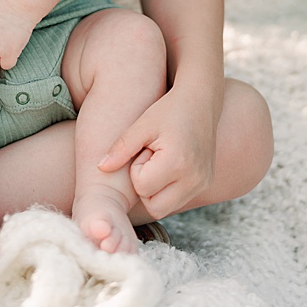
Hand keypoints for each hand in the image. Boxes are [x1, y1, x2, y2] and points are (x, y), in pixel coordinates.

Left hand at [98, 83, 217, 220]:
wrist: (202, 99)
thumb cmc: (169, 109)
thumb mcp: (142, 125)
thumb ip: (120, 148)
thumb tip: (100, 168)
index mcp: (178, 162)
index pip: (142, 188)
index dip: (137, 170)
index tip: (146, 149)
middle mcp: (194, 178)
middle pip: (154, 207)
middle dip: (145, 188)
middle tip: (151, 159)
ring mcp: (202, 182)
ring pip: (166, 208)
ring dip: (157, 191)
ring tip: (161, 162)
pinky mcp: (206, 182)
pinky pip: (178, 200)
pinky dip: (169, 190)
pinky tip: (171, 166)